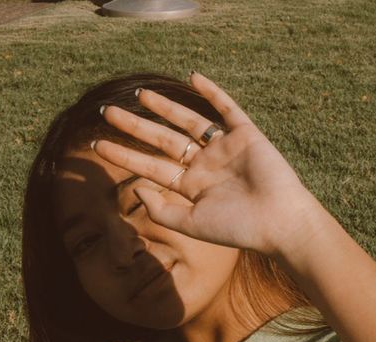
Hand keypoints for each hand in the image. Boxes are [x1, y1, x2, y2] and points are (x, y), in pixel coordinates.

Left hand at [92, 72, 319, 258]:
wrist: (277, 221)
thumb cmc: (237, 229)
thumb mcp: (191, 224)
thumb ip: (162, 210)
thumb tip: (137, 189)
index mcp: (190, 187)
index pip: (150, 167)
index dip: (124, 155)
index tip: (98, 145)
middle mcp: (204, 165)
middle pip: (162, 141)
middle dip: (134, 127)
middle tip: (107, 112)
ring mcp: (224, 148)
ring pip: (188, 122)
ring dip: (164, 107)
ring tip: (139, 94)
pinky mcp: (245, 135)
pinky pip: (226, 109)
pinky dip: (212, 92)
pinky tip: (192, 77)